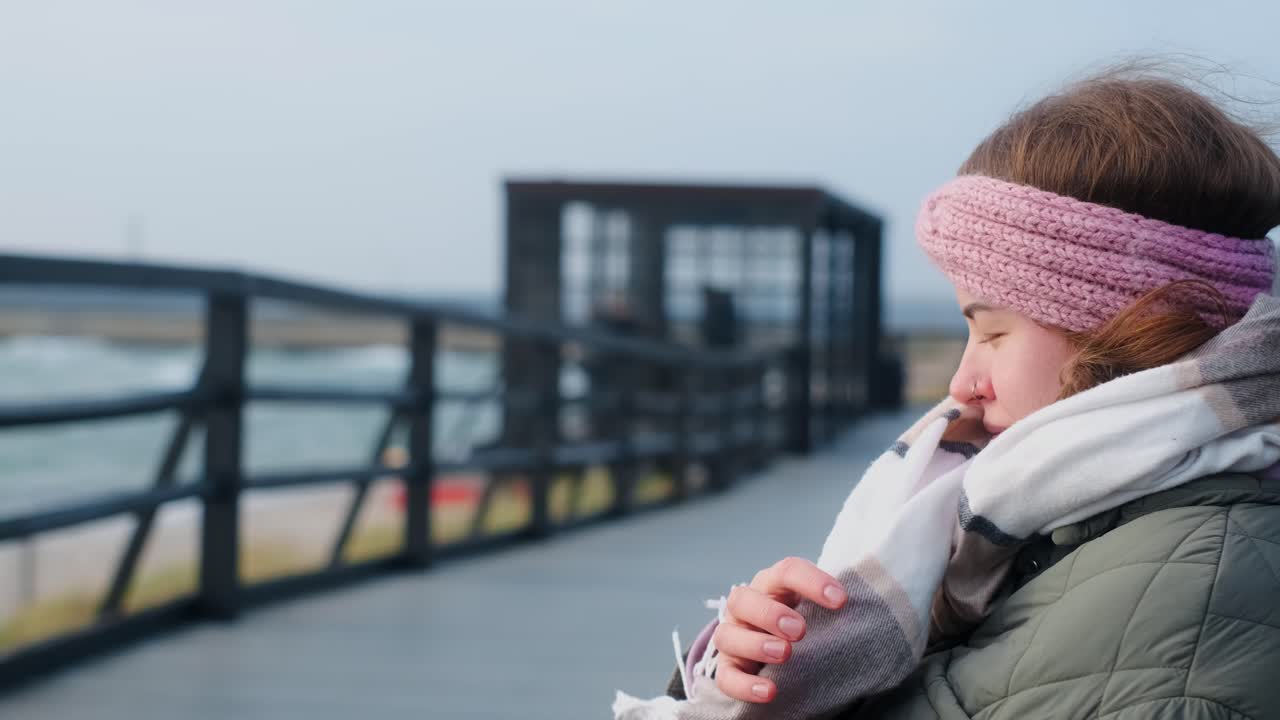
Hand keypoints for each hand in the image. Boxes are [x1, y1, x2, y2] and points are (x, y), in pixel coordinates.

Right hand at [711, 557, 846, 702]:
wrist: (779, 652)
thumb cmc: (804, 624)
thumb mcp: (816, 610)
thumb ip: (832, 609)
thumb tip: (874, 613)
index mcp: (772, 585)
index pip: (786, 571)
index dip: (811, 581)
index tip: (841, 600)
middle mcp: (746, 607)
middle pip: (743, 598)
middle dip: (771, 613)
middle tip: (799, 630)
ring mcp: (733, 636)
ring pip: (727, 635)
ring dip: (755, 643)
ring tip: (784, 654)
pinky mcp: (727, 668)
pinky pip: (726, 677)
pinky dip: (745, 684)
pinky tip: (769, 691)